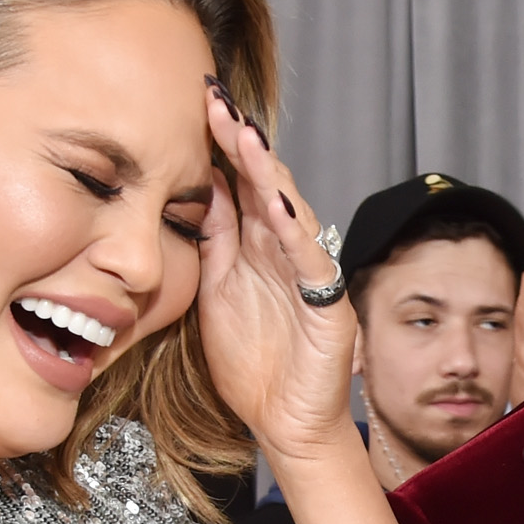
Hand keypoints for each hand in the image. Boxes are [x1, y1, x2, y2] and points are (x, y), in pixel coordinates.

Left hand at [196, 81, 361, 465]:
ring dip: (267, 173)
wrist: (284, 423)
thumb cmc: (252, 365)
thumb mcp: (214, 290)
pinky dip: (295, 232)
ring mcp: (309, 276)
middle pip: (264, 184)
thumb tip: (199, 184)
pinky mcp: (328, 307)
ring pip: (290, 212)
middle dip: (241, 142)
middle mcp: (283, 251)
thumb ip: (212, 240)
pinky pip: (312, 262)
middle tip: (215, 100)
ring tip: (244, 137)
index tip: (194, 103)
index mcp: (254, 245)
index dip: (220, 144)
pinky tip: (276, 204)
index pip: (238, 182)